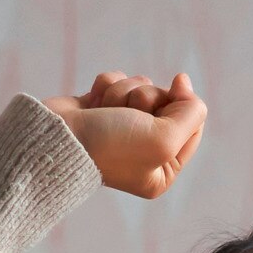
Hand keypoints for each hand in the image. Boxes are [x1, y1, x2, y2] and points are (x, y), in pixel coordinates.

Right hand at [42, 71, 205, 198]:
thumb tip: (184, 83)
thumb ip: (191, 113)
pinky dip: (107, 86)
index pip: (193, 125)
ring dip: (125, 92)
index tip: (176, 91)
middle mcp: (144, 151)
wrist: (58, 138)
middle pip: (167, 102)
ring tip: (107, 111)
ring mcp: (121, 129)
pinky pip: (117, 82)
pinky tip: (93, 104)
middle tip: (132, 113)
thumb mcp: (165, 138)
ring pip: (141, 88)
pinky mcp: (101, 109)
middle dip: (148, 98)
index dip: (184, 103)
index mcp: (163, 170)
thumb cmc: (110, 145)